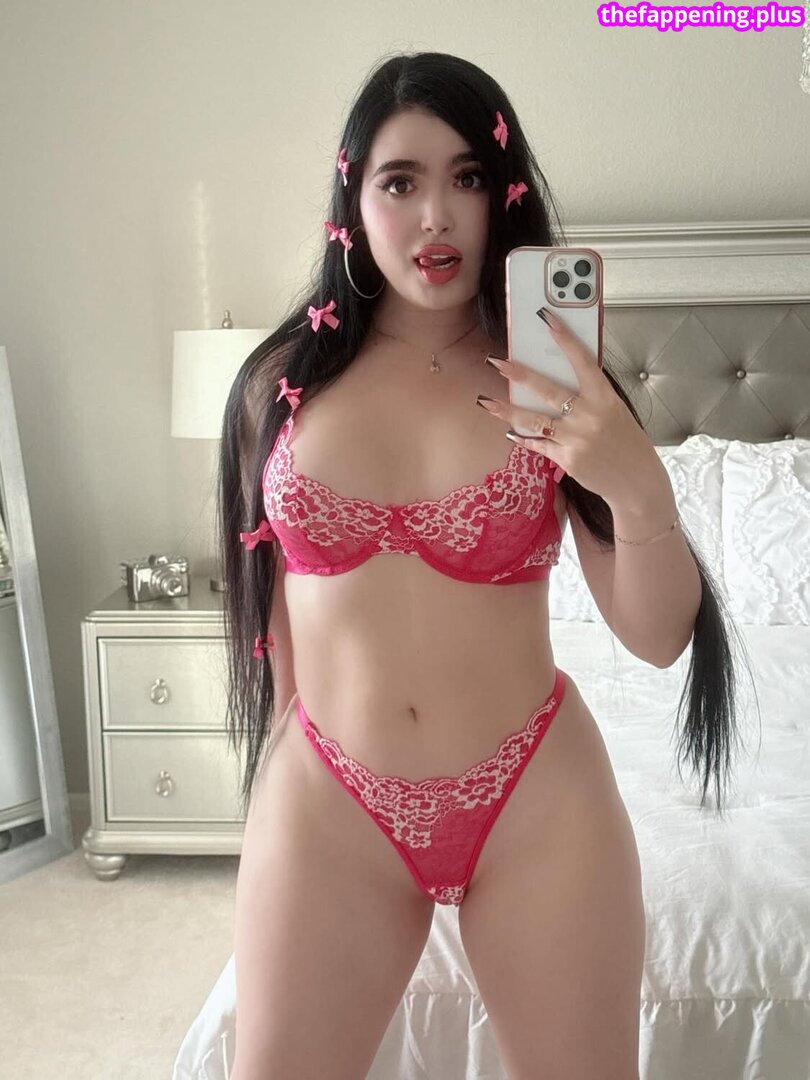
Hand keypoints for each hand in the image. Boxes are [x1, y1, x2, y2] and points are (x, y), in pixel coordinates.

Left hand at [478, 307, 660, 506]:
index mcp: (605, 397)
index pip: (582, 361)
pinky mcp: (567, 458)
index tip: (546, 318)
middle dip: (518, 374)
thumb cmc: (626, 442)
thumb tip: (561, 379)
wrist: (637, 481)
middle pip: (547, 389)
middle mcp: (589, 415)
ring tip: (485, 402)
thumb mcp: (615, 411)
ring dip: (506, 410)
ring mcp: (576, 438)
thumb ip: (591, 396)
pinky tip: (510, 433)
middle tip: (495, 362)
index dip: (564, 339)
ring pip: (533, 420)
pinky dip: (523, 438)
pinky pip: (538, 444)